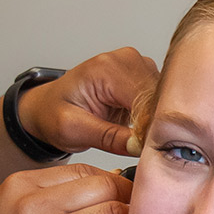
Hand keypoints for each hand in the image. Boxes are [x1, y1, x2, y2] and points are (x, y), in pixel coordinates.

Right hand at [0, 164, 133, 213]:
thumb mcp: (12, 207)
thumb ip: (51, 192)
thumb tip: (104, 184)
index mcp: (21, 185)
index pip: (82, 169)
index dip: (110, 179)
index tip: (121, 190)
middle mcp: (34, 206)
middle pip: (102, 187)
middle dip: (126, 197)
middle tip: (135, 209)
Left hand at [20, 48, 157, 156]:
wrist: (47, 106)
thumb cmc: (54, 113)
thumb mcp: (72, 130)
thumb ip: (107, 137)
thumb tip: (140, 145)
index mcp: (106, 68)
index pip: (145, 98)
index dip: (151, 128)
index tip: (148, 152)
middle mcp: (126, 60)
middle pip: (160, 96)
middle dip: (158, 127)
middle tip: (149, 153)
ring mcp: (137, 65)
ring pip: (166, 99)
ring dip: (160, 123)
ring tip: (144, 142)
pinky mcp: (144, 76)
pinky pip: (162, 99)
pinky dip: (158, 118)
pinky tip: (146, 132)